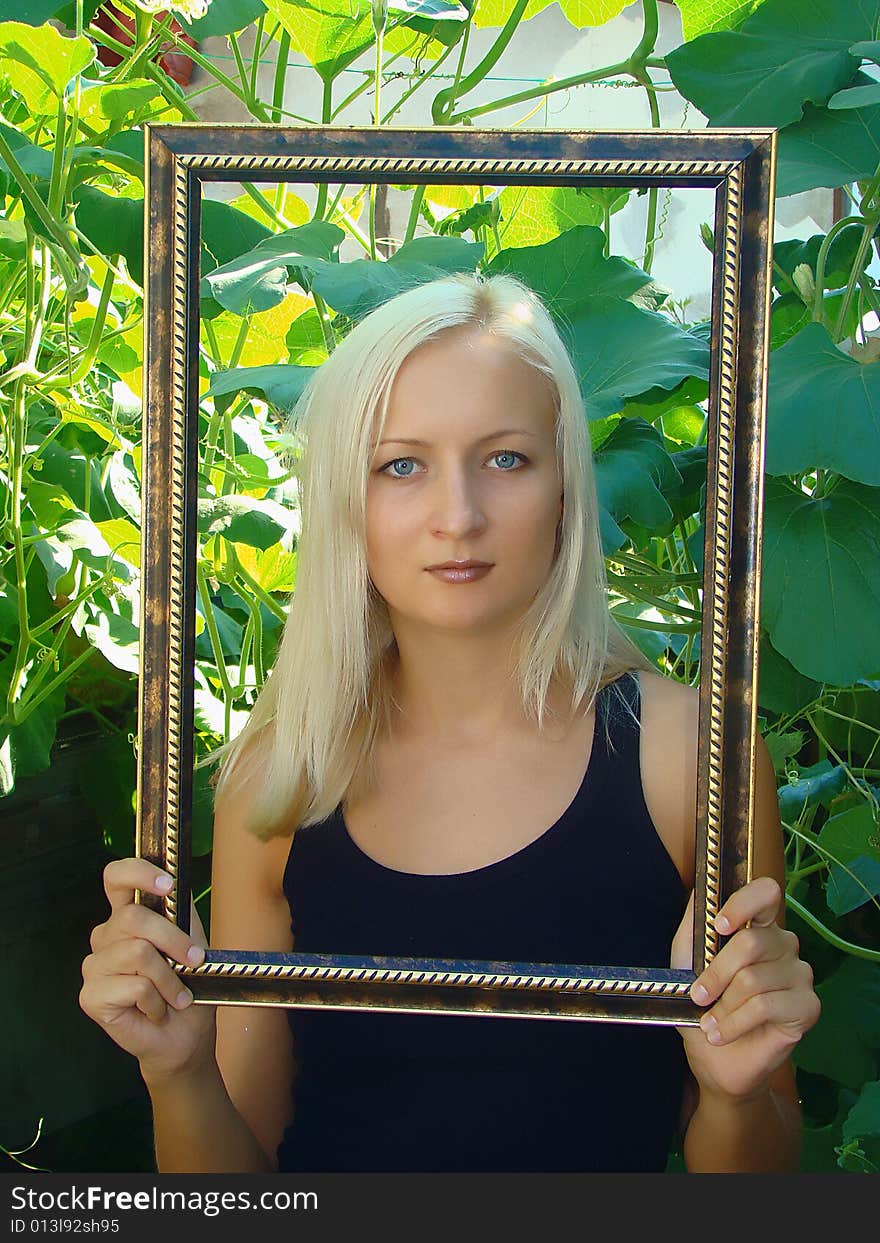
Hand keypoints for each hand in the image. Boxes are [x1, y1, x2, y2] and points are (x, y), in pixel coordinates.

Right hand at [79, 858, 216, 1086]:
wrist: (184, 1034)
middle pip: (133, 918)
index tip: (167, 886)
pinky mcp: (91, 996)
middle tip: (195, 961)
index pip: (116, 877)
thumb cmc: (188, 985)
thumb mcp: (192, 939)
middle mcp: (105, 936)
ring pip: (137, 953)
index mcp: (126, 916)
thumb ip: (180, 911)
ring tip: (176, 995)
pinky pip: (134, 987)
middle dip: (173, 940)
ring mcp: (94, 966)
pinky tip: (156, 1010)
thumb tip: (174, 886)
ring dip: (169, 978)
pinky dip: (156, 1001)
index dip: (138, 873)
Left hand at [670, 877, 820, 1101]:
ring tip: (710, 1022)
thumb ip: (694, 924)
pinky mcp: (807, 1006)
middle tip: (698, 996)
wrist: (712, 1057)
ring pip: (754, 979)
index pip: (766, 893)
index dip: (744, 903)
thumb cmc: (702, 1004)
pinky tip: (722, 1034)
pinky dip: (735, 1022)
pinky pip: (766, 1006)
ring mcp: (799, 974)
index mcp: (758, 926)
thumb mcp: (685, 959)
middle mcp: (784, 945)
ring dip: (723, 1006)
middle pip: (752, 942)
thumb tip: (699, 891)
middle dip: (716, 974)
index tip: (718, 925)